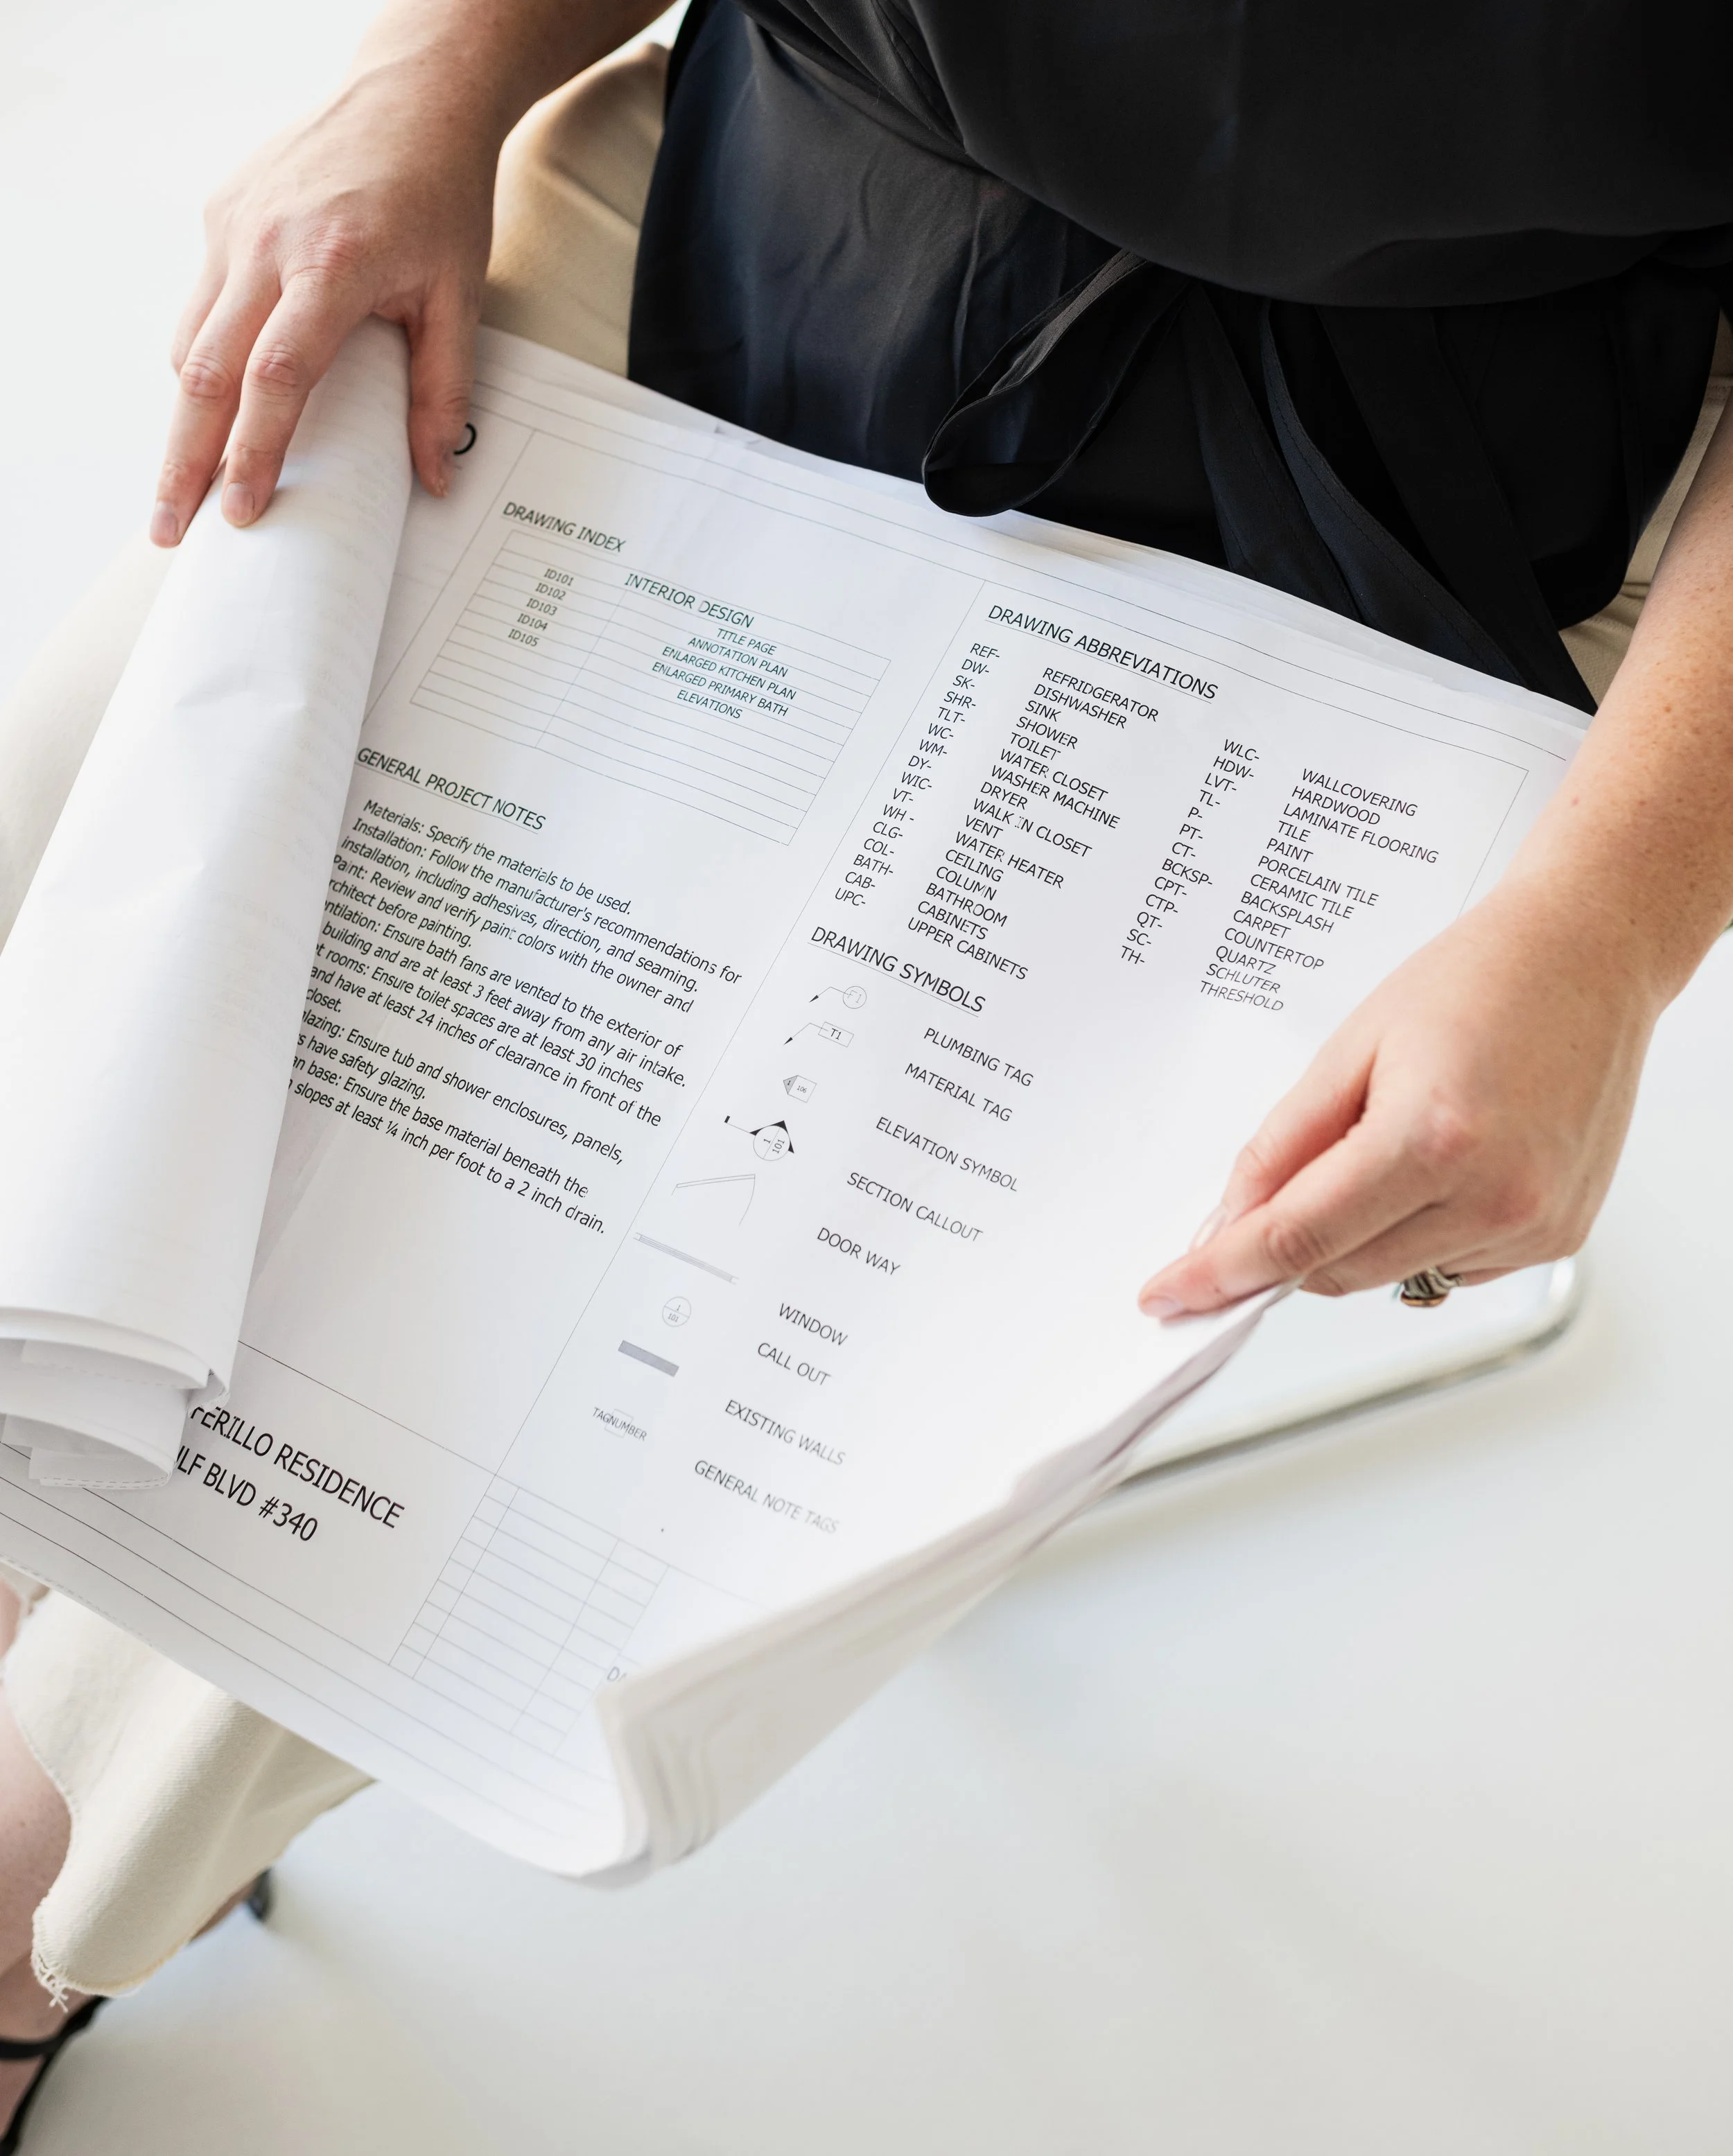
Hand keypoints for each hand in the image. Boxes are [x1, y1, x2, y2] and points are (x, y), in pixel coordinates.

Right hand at [149, 0, 662, 545]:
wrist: (409, 100)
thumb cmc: (438, 198)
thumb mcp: (460, 298)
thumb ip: (444, 392)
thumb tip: (437, 480)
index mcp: (331, 264)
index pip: (275, 377)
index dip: (253, 451)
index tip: (240, 511)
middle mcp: (267, 243)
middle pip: (204, 371)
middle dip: (184, 459)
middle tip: (172, 528)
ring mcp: (234, 225)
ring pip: (190, 340)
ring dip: (187, 418)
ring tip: (189, 483)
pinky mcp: (220, 214)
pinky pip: (200, 305)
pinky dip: (204, 361)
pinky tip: (218, 403)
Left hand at [1137, 878, 1664, 1314]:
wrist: (1586, 959)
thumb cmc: (1479, 982)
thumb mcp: (1352, 1047)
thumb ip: (1283, 1145)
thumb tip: (1232, 1219)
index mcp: (1432, 1138)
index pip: (1297, 1238)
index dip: (1223, 1272)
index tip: (1173, 1292)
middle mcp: (1494, 1195)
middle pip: (1338, 1271)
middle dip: (1285, 1248)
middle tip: (1274, 1189)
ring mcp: (1533, 1225)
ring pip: (1389, 1276)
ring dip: (1356, 1238)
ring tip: (1394, 1137)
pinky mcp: (1557, 1238)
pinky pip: (1447, 1266)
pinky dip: (1416, 1234)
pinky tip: (1443, 1164)